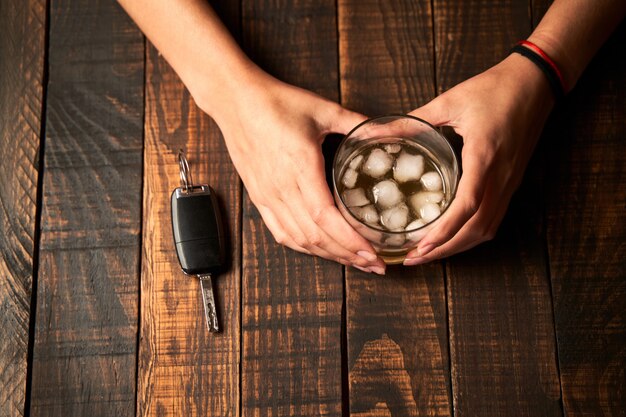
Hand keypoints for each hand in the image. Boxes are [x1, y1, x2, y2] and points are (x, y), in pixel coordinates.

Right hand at [200, 72, 385, 273]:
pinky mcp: (259, 197)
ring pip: (299, 239)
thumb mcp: (323, 108)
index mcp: (300, 165)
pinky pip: (281, 232)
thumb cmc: (277, 103)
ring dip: (328, 255)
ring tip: (354, 262)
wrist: (235, 101)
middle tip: (375, 264)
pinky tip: (322, 251)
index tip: (372, 252)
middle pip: (315, 235)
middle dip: (348, 255)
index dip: (349, 240)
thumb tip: (386, 131)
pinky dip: (303, 247)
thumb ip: (357, 123)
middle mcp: (281, 187)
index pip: (325, 216)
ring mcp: (267, 195)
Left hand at [403, 53, 554, 264]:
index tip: (420, 246)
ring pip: (487, 228)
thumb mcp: (450, 101)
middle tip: (414, 258)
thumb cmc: (495, 89)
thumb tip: (379, 130)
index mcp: (484, 157)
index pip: (468, 205)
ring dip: (458, 246)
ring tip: (429, 253)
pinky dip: (472, 234)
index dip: (444, 231)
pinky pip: (494, 218)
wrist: (536, 82)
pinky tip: (453, 237)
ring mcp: (510, 182)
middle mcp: (500, 177)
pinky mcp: (512, 182)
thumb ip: (414, 120)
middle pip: (477, 228)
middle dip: (445, 249)